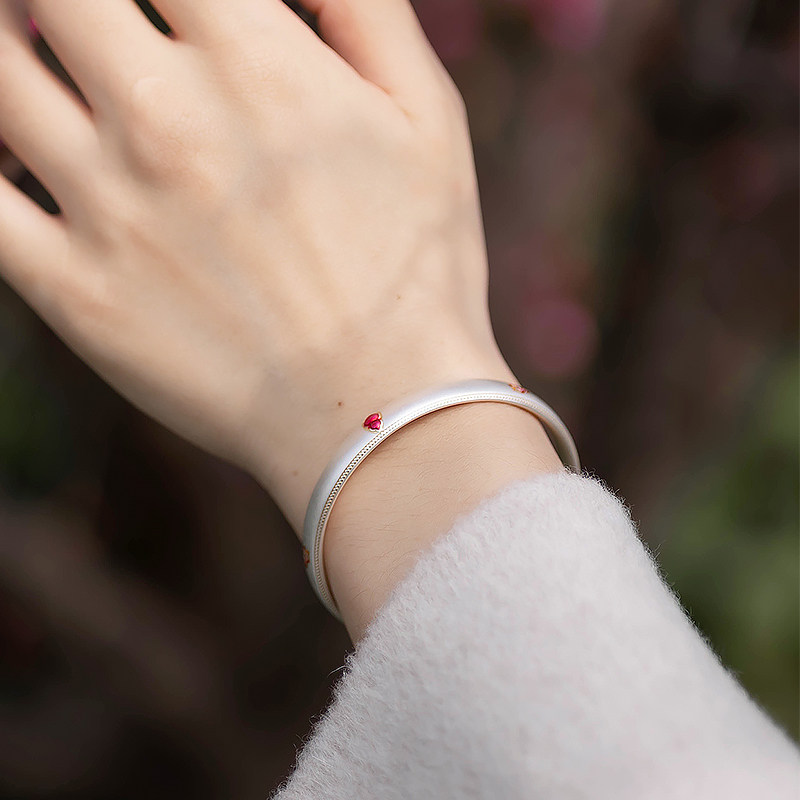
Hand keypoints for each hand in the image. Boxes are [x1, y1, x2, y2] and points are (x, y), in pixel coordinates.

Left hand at [0, 0, 516, 533]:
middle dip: (68, 1)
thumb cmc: (420, 269)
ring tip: (42, 59)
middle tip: (85, 20)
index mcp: (254, 64)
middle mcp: (166, 119)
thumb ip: (364, 8)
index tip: (167, 8)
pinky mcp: (77, 296)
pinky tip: (20, 157)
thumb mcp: (429, 119)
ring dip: (10, 47)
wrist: (382, 410)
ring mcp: (110, 209)